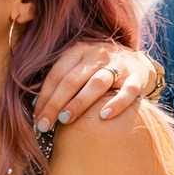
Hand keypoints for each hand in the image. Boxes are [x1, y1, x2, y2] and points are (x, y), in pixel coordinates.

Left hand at [33, 43, 151, 131]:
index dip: (44, 96)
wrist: (136, 61)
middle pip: (72, 79)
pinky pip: (128, 91)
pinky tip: (104, 116)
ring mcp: (119, 65)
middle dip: (56, 103)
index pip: (57, 74)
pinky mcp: (137, 77)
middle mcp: (98, 54)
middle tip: (45, 124)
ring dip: (79, 102)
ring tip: (65, 120)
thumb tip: (36, 106)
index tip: (37, 118)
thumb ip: (60, 81)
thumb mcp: (79, 66)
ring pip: (96, 83)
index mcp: (79, 50)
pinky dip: (117, 103)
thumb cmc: (98, 69)